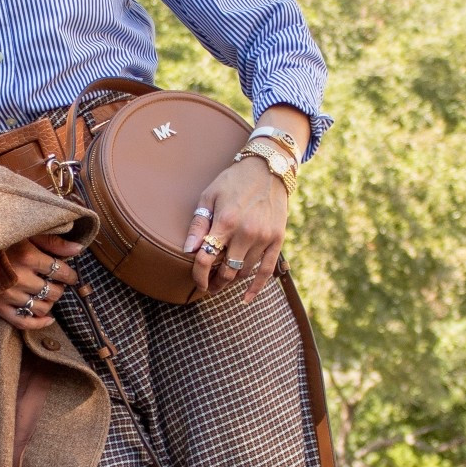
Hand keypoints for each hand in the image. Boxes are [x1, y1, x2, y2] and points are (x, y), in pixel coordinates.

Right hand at [0, 234, 84, 329]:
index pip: (60, 272)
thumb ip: (53, 242)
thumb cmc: (0, 241)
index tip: (70, 275)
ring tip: (48, 294)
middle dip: (59, 288)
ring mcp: (9, 296)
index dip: (70, 275)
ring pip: (42, 308)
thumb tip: (79, 249)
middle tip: (57, 283)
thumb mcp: (27, 235)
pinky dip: (39, 323)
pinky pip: (24, 322)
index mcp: (28, 257)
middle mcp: (20, 278)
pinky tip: (48, 318)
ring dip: (50, 303)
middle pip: (53, 291)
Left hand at [183, 157, 288, 302]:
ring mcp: (264, 237)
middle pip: (226, 271)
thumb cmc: (233, 181)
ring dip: (232, 280)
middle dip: (215, 283)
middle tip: (209, 286)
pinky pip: (267, 271)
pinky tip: (246, 298)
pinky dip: (256, 287)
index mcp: (225, 222)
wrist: (268, 168)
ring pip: (244, 272)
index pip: (206, 258)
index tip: (197, 282)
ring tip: (223, 281)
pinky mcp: (277, 239)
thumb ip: (198, 225)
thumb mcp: (209, 196)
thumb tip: (188, 251)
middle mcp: (246, 233)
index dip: (198, 275)